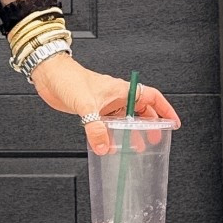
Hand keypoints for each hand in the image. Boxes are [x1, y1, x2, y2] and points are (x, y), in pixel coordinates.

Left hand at [28, 53, 180, 154]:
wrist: (49, 75)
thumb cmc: (69, 78)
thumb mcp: (85, 104)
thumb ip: (95, 127)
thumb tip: (104, 146)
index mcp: (121, 89)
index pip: (152, 97)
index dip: (165, 109)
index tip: (173, 122)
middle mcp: (115, 97)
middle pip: (141, 111)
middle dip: (150, 125)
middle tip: (157, 138)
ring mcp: (104, 104)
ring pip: (124, 120)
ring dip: (131, 132)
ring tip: (137, 147)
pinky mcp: (92, 110)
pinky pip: (108, 125)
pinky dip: (112, 135)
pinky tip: (110, 144)